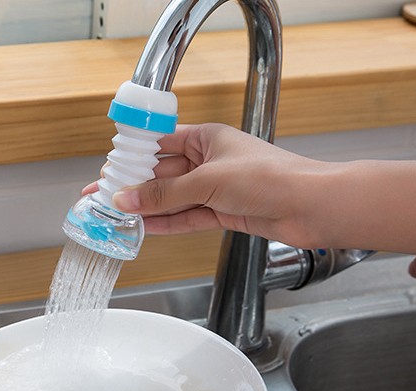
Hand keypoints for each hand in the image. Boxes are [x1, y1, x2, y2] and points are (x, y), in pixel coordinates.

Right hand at [85, 123, 326, 247]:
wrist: (311, 207)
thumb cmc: (271, 177)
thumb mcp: (208, 181)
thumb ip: (165, 194)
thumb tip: (128, 198)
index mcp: (206, 139)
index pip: (160, 143)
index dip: (132, 156)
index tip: (109, 168)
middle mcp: (209, 161)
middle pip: (162, 174)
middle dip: (134, 186)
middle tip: (104, 197)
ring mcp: (215, 189)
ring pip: (172, 199)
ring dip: (146, 207)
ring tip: (116, 215)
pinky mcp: (222, 212)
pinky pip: (186, 217)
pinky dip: (165, 223)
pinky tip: (143, 227)